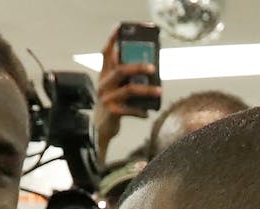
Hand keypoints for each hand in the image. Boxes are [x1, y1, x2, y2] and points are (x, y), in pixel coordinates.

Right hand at [93, 27, 163, 163]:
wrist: (99, 130)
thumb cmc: (112, 106)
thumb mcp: (116, 89)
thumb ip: (126, 80)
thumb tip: (150, 71)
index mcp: (104, 75)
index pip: (106, 53)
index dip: (113, 40)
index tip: (120, 28)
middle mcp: (103, 84)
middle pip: (121, 70)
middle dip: (138, 67)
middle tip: (153, 67)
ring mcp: (107, 98)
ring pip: (129, 89)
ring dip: (147, 90)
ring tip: (159, 90)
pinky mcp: (112, 112)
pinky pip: (130, 110)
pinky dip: (141, 111)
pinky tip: (147, 113)